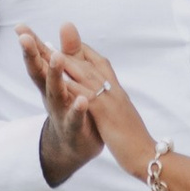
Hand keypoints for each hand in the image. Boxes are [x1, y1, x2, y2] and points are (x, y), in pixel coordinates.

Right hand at [17, 22, 103, 186]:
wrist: (74, 146)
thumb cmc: (71, 106)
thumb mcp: (69, 77)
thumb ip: (70, 52)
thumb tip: (66, 23)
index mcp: (50, 82)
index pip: (39, 60)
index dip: (30, 44)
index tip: (19, 27)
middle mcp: (52, 95)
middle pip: (40, 74)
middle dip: (32, 55)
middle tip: (25, 38)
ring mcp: (61, 112)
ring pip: (56, 92)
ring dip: (55, 75)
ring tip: (57, 56)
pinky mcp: (74, 128)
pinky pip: (75, 118)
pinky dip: (77, 109)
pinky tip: (82, 100)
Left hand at [51, 24, 155, 180]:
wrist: (148, 154)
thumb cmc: (135, 138)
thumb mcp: (121, 114)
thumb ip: (112, 100)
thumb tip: (105, 94)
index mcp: (116, 89)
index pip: (98, 62)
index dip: (80, 50)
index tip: (65, 38)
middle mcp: (112, 88)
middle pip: (86, 62)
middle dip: (65, 48)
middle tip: (41, 36)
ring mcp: (109, 98)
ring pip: (84, 73)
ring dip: (63, 60)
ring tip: (42, 47)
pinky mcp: (105, 113)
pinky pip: (85, 95)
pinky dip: (71, 86)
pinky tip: (57, 79)